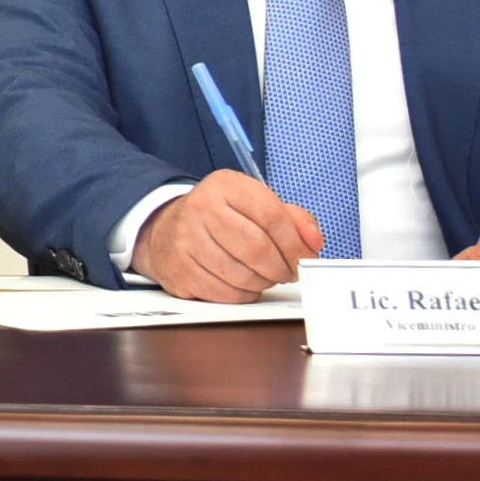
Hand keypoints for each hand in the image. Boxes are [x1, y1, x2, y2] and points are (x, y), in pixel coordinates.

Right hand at [130, 170, 324, 302]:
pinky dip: (243, 294)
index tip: (307, 258)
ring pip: (243, 275)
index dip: (296, 244)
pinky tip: (243, 283)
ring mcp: (186, 240)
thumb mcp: (255, 204)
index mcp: (224, 185)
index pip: (271, 216)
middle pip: (258, 249)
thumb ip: (294, 219)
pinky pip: (226, 294)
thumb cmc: (221, 219)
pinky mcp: (179, 270)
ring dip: (264, 282)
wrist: (166, 229)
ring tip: (265, 275)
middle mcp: (200, 208)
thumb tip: (314, 242)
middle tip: (289, 272)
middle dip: (282, 268)